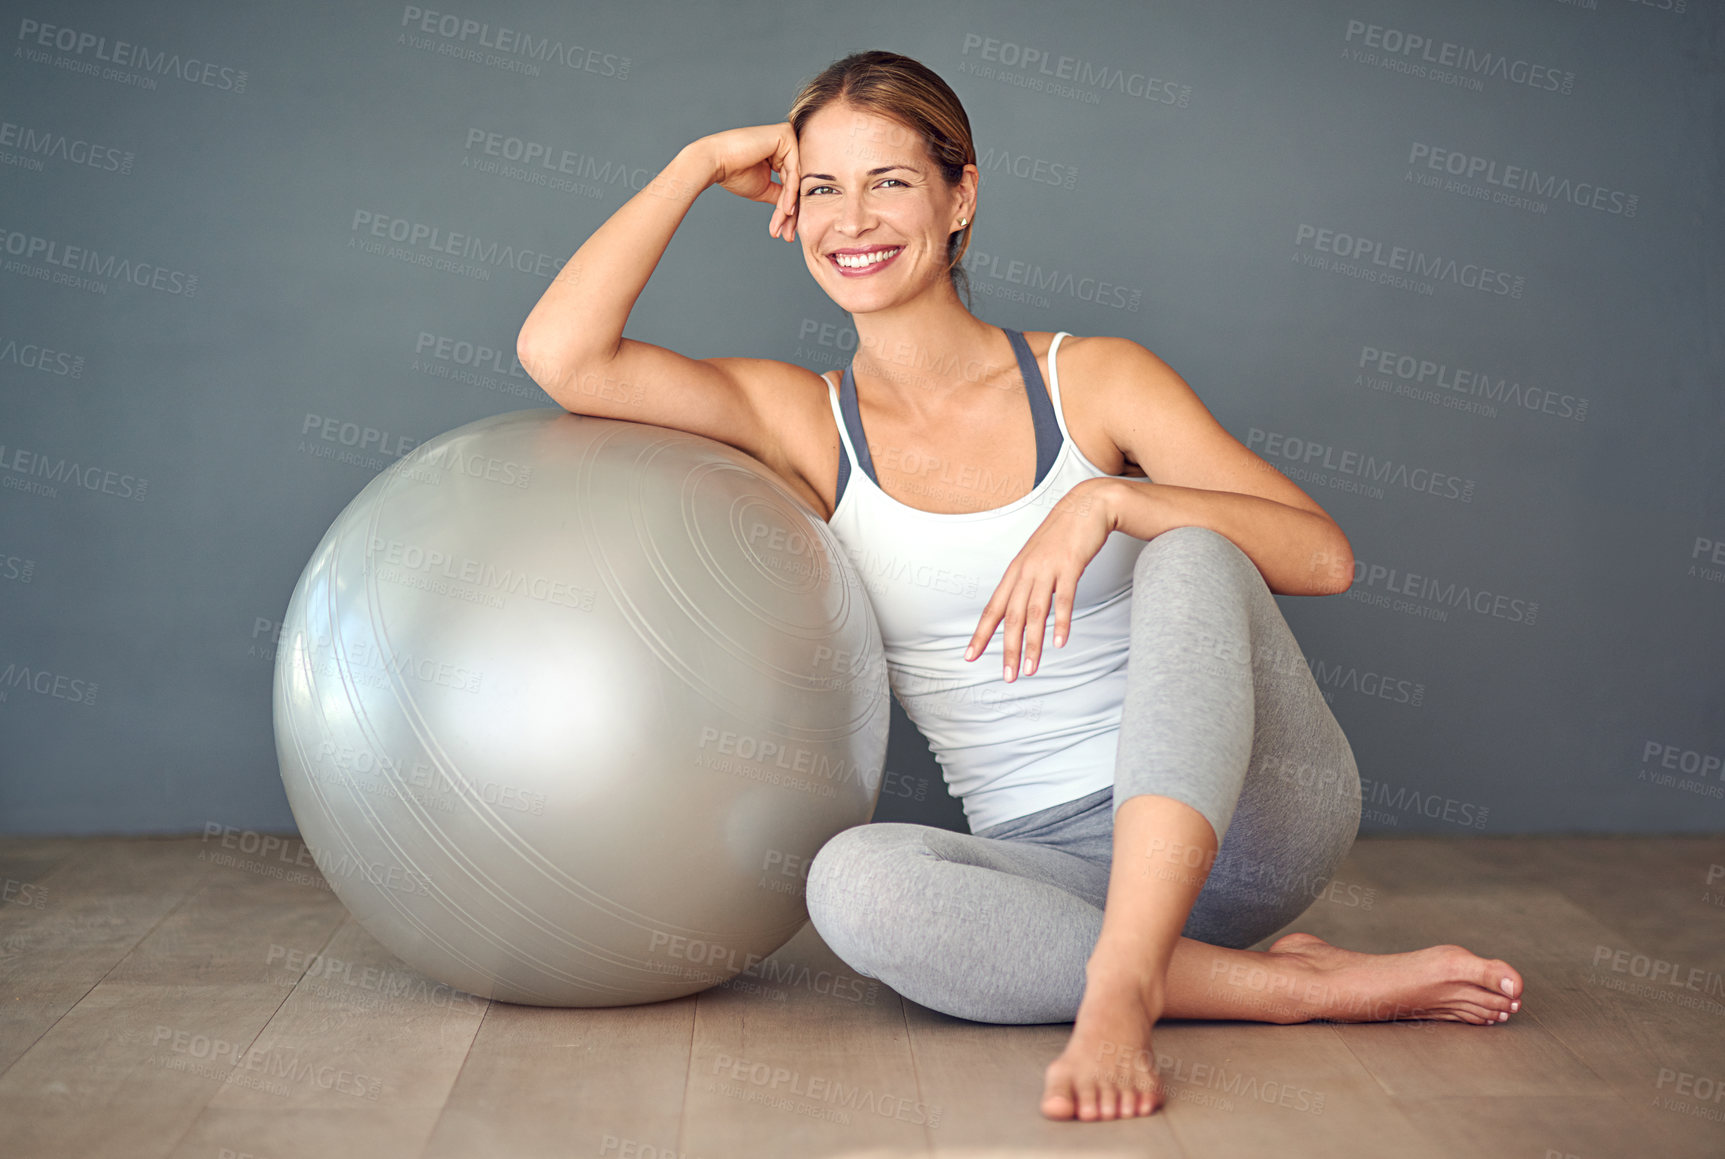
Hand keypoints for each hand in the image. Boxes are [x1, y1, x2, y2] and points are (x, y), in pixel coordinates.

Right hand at [691, 122, 801, 241]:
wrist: (714, 162)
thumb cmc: (733, 173)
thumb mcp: (764, 188)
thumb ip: (782, 194)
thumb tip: (795, 209)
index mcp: (781, 150)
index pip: (792, 183)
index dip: (788, 209)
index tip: (786, 232)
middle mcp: (786, 141)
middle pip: (796, 182)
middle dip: (792, 213)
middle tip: (788, 235)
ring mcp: (787, 136)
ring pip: (796, 180)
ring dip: (790, 208)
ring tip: (784, 227)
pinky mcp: (785, 135)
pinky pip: (793, 172)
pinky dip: (790, 194)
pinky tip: (786, 211)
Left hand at [963, 479, 1116, 681]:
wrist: (1087, 506)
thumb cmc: (1062, 536)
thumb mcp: (1038, 559)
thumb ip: (1029, 583)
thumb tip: (1022, 610)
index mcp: (1016, 572)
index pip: (993, 609)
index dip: (981, 634)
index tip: (970, 657)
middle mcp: (1026, 572)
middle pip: (1011, 617)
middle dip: (1008, 649)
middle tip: (1008, 677)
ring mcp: (1047, 568)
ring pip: (1034, 612)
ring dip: (1032, 644)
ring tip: (1031, 669)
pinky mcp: (1069, 565)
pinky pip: (1064, 599)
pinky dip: (1060, 622)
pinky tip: (1059, 642)